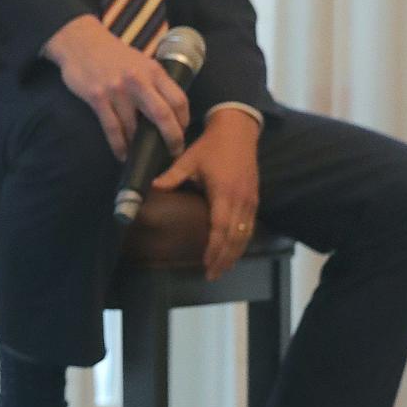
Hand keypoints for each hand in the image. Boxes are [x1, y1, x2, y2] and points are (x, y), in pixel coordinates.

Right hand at [42, 15, 188, 161]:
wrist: (81, 42)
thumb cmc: (114, 54)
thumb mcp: (141, 62)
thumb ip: (155, 82)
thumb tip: (170, 110)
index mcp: (153, 71)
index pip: (178, 100)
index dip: (184, 120)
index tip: (182, 131)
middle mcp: (138, 80)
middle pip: (163, 115)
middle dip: (172, 138)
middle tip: (173, 151)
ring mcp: (116, 90)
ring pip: (134, 128)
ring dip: (140, 146)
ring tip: (143, 154)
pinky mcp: (97, 98)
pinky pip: (112, 129)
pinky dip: (119, 146)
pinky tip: (123, 155)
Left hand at [153, 107, 260, 278]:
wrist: (238, 131)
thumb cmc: (211, 146)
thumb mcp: (189, 159)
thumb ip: (172, 176)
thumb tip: (152, 188)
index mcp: (223, 192)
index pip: (220, 227)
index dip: (214, 248)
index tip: (206, 263)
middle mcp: (240, 200)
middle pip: (234, 237)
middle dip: (224, 258)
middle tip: (212, 275)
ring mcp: (250, 200)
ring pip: (245, 235)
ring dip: (234, 254)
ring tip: (222, 269)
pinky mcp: (254, 198)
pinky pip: (250, 226)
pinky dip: (242, 242)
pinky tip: (233, 251)